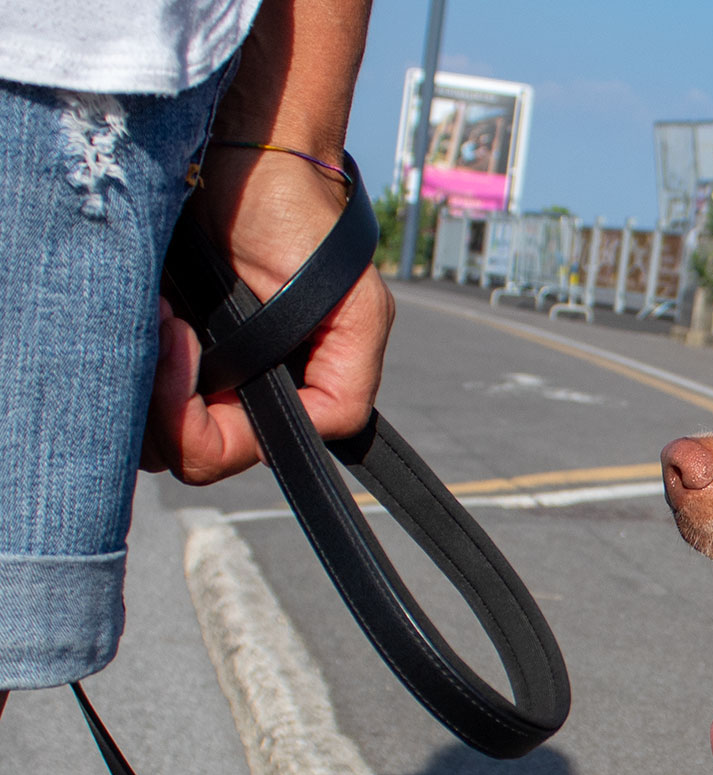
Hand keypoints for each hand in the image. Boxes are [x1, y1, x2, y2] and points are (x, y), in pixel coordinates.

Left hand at [143, 147, 393, 483]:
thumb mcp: (358, 311)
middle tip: (168, 325)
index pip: (239, 453)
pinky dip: (128, 356)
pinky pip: (132, 386)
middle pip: (188, 451)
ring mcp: (202, 373)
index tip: (188, 343)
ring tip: (160, 312)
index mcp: (299, 397)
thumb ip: (348, 389)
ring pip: (150, 431)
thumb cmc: (304, 221)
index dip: (201, 423)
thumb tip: (310, 435)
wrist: (245, 158)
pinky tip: (149, 308)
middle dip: (164, 398)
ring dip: (143, 376)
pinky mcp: (164, 346)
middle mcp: (248, 394)